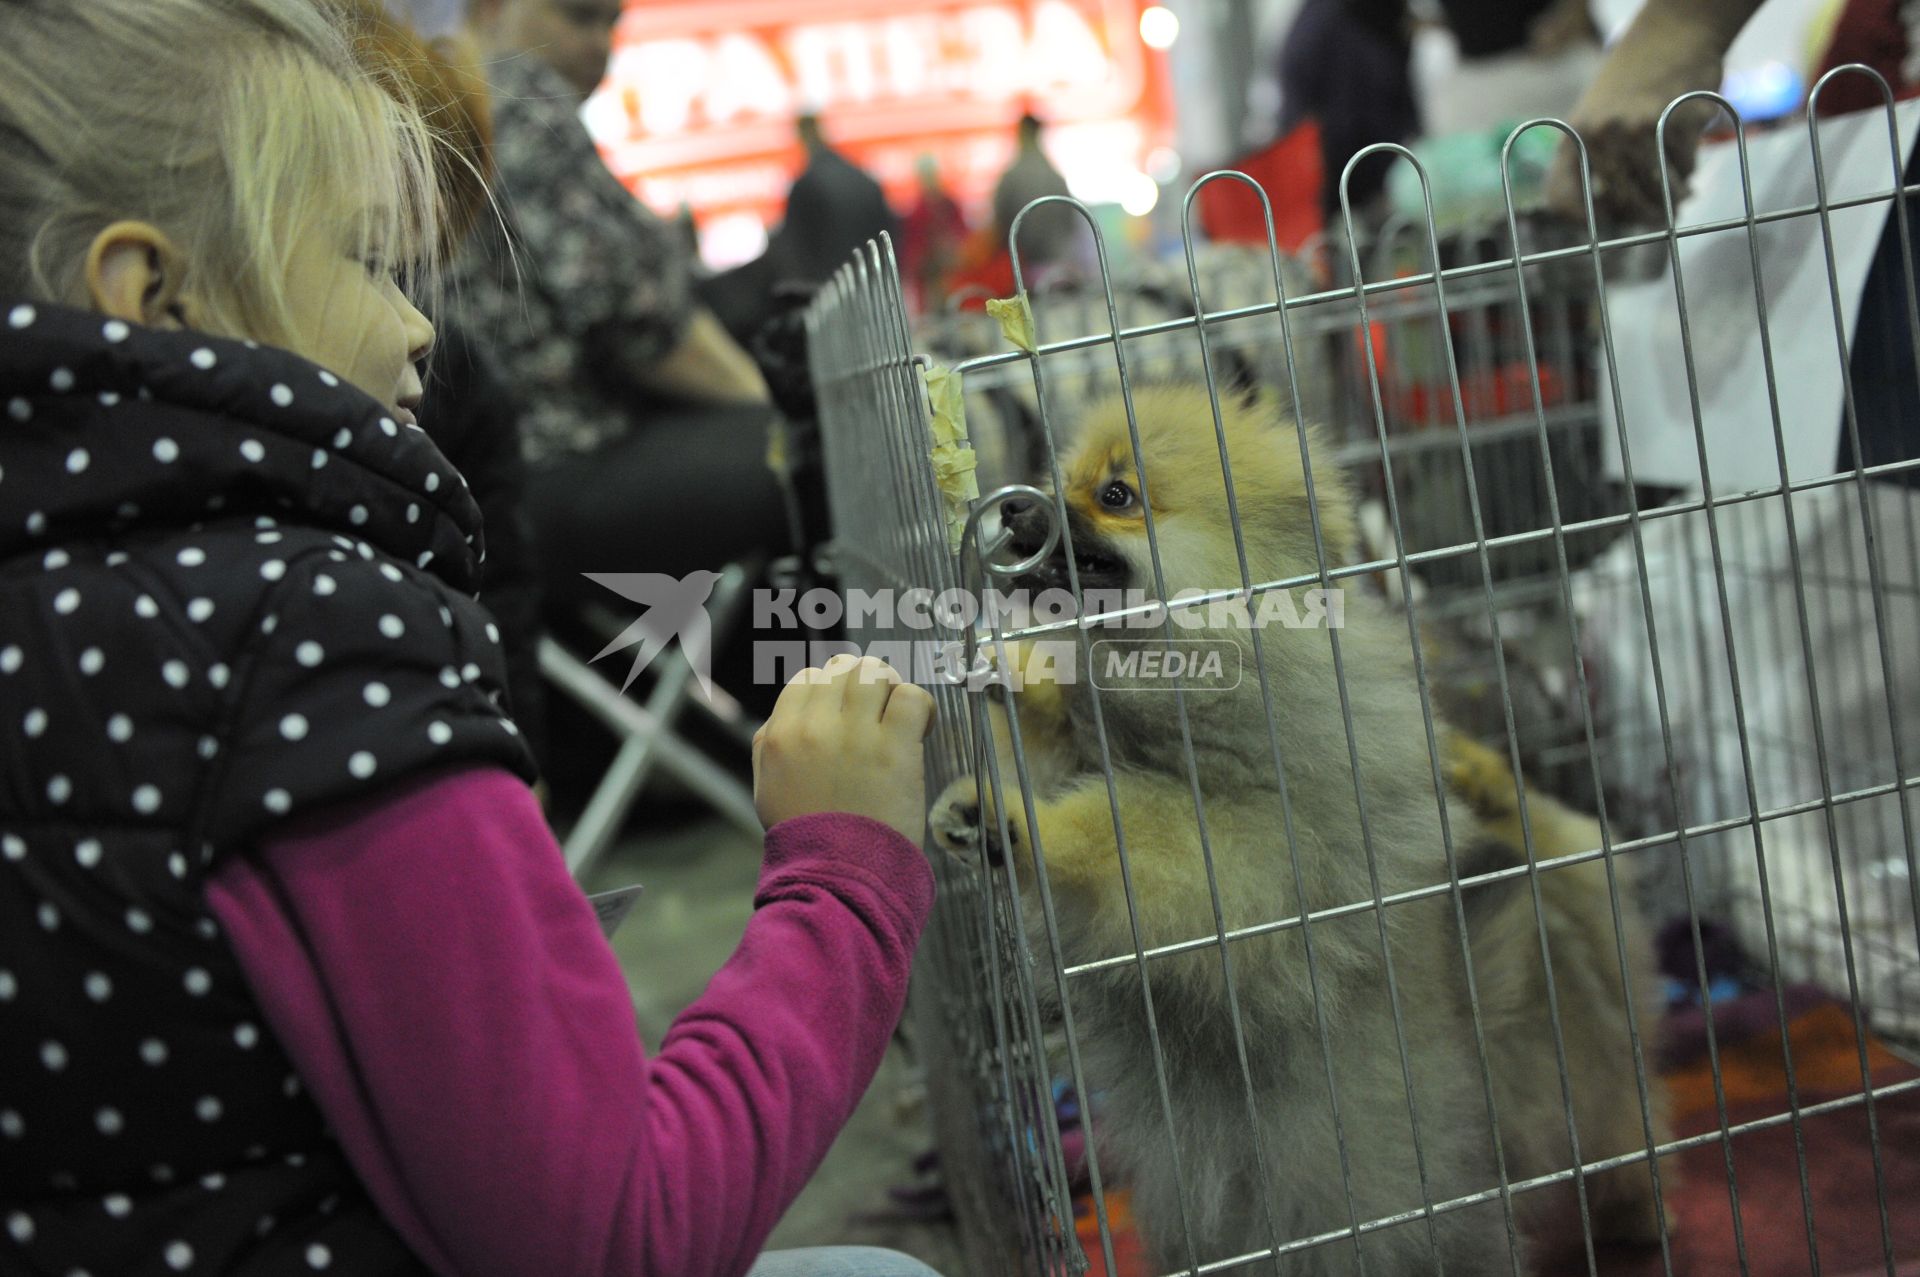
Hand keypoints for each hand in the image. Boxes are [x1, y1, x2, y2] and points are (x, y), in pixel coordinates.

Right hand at [753, 654, 936, 843]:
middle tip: (879, 711)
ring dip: (891, 690)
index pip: (808, 678)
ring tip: (899, 718)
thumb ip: (771, 744)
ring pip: (876, 674)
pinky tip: (919, 730)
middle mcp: (815, 727)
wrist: (837, 874)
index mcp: (781, 735)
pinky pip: (911, 696)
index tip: (849, 710)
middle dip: (864, 684)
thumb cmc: (808, 838)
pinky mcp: (893, 747)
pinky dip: (919, 706)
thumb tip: (788, 715)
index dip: (833, 689)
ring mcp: (855, 734)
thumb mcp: (767, 788)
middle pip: (844, 669)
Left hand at [1543, 0, 1759, 227]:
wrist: (1674, 31)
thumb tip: (1619, 218)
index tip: (1608, 222)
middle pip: (1621, 202)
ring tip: (1680, 193)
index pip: (1562, 200)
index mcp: (1574, 138)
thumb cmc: (1634, 82)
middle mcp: (1601, 136)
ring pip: (1657, 190)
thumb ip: (1596, 160)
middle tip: (1658, 216)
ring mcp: (1639, 129)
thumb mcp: (1597, 116)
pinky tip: (1688, 158)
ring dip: (1672, 197)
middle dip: (1643, 214)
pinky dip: (1689, 170)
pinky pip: (1684, 169)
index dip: (1583, 221)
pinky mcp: (1677, 123)